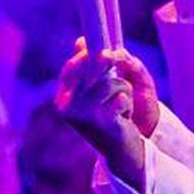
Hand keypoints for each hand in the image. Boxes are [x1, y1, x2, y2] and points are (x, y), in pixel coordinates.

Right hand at [54, 44, 157, 183]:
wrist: (125, 151)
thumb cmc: (113, 117)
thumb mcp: (101, 89)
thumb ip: (91, 66)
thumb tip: (80, 41)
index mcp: (64, 99)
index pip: (71, 69)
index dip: (86, 55)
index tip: (104, 49)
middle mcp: (68, 108)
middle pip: (90, 70)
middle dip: (108, 63)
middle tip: (116, 57)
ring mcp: (83, 117)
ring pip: (111, 84)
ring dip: (124, 91)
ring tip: (122, 106)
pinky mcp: (101, 124)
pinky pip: (121, 98)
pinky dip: (128, 105)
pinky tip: (123, 119)